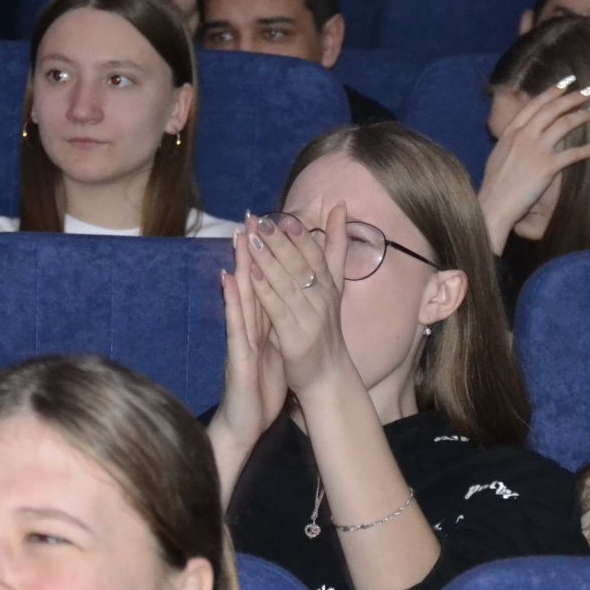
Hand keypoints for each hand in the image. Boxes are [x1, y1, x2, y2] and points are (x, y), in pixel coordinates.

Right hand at [210, 225, 289, 454]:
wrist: (245, 424)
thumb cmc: (260, 389)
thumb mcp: (273, 352)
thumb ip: (274, 327)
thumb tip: (283, 305)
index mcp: (262, 326)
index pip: (265, 286)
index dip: (269, 259)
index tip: (271, 228)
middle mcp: (249, 328)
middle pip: (251, 285)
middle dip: (252, 252)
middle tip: (251, 219)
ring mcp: (241, 339)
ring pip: (241, 298)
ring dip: (239, 266)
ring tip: (238, 238)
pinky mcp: (237, 356)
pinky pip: (236, 325)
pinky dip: (232, 302)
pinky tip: (229, 281)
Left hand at [245, 206, 358, 397]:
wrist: (329, 378)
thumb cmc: (326, 331)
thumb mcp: (334, 289)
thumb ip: (334, 252)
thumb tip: (339, 212)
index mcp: (330, 288)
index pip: (317, 255)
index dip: (302, 236)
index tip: (287, 216)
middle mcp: (323, 300)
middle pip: (301, 265)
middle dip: (280, 241)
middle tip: (262, 220)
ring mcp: (310, 319)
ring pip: (287, 283)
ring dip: (268, 260)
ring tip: (252, 239)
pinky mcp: (295, 337)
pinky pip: (278, 309)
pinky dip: (265, 290)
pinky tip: (251, 275)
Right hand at [476, 80, 589, 252]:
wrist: (493, 205)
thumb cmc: (494, 185)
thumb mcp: (498, 153)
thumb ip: (512, 140)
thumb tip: (521, 133)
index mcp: (511, 131)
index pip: (535, 104)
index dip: (552, 91)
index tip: (566, 83)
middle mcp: (524, 135)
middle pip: (552, 109)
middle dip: (573, 96)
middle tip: (589, 90)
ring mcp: (536, 150)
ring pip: (564, 124)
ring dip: (583, 114)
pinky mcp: (547, 167)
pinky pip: (573, 153)